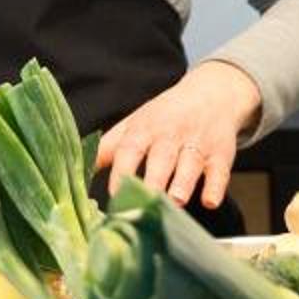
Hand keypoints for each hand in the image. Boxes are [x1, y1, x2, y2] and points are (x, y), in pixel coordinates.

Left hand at [94, 59, 265, 208]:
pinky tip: (210, 202)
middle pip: (161, 158)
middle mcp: (170, 135)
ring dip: (182, 184)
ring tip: (175, 202)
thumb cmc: (163, 116)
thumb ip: (108, 148)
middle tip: (144, 204)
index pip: (129, 149)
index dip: (121, 170)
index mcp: (143, 128)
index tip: (114, 193)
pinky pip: (220, 171)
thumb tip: (76, 171)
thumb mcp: (134, 125)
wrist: (211, 95)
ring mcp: (197, 144)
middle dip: (154, 181)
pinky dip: (216, 187)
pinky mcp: (221, 154)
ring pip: (190, 164)